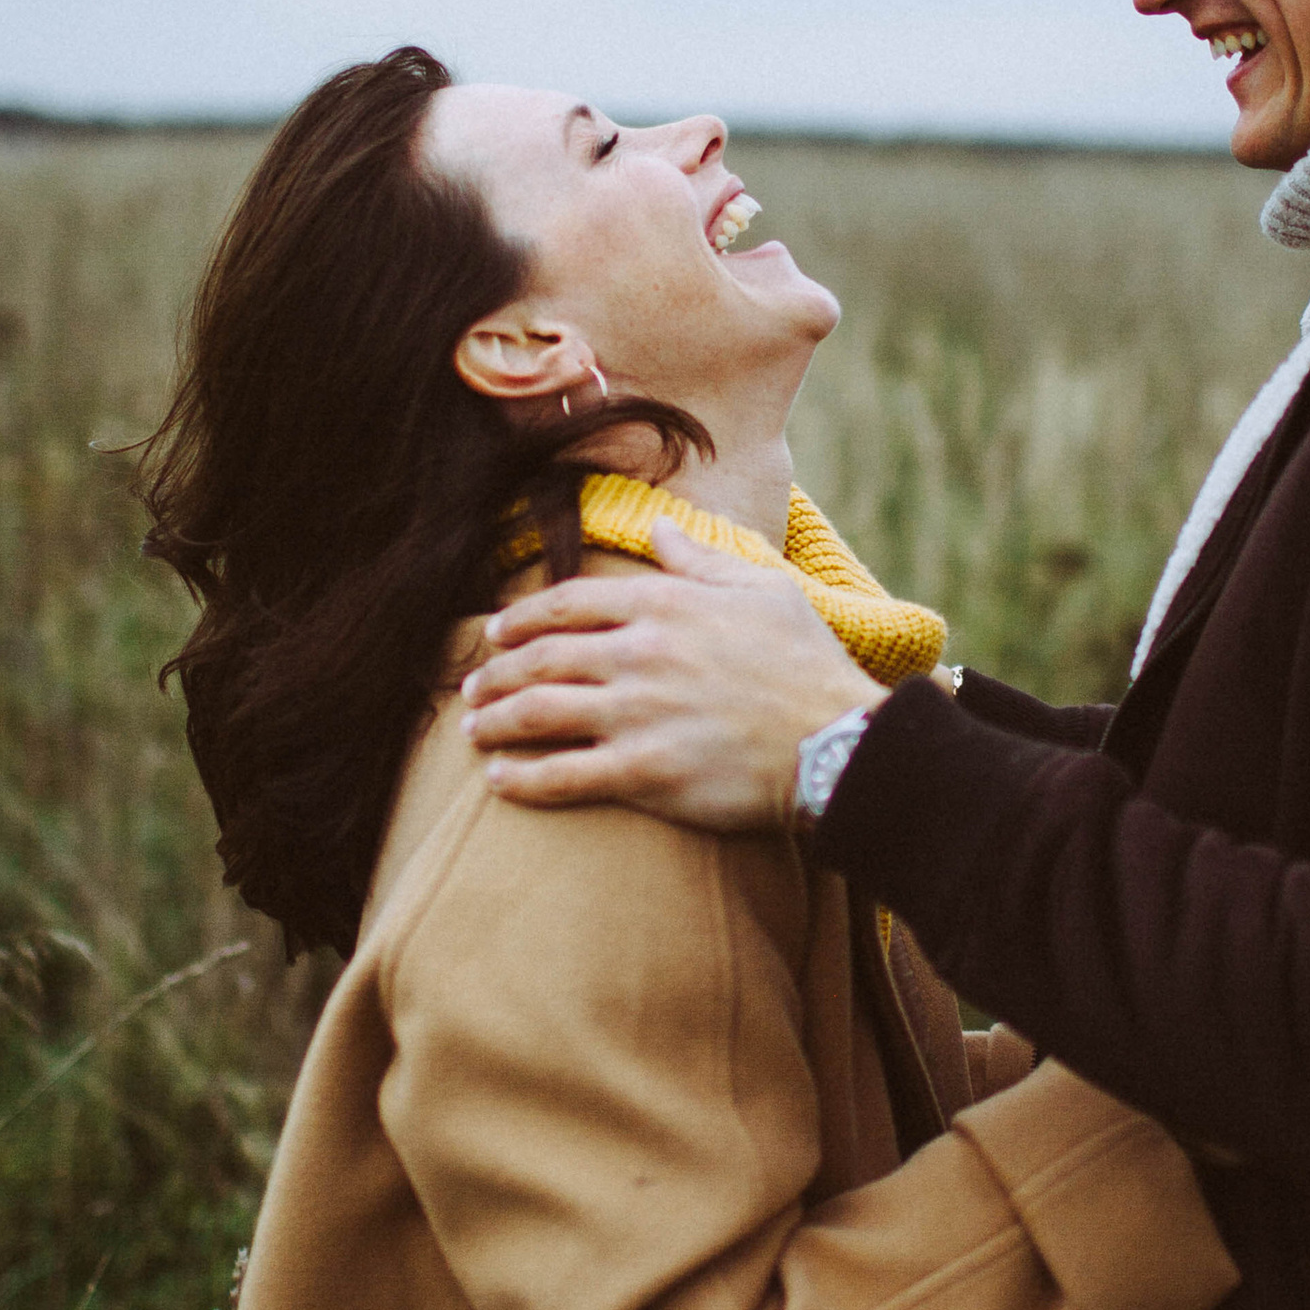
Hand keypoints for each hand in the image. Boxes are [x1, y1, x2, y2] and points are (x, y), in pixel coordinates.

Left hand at [461, 518, 877, 826]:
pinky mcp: (643, 772)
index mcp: (665, 605)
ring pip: (537, 712)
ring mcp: (637, 713)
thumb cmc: (808, 667)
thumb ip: (701, 561)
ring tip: (474, 730)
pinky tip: (498, 782)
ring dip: (494, 721)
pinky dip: (521, 779)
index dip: (522, 619)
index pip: (568, 602)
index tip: (496, 632)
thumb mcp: (764, 592)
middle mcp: (640, 654)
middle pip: (540, 657)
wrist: (838, 745)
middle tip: (471, 687)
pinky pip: (561, 775)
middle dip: (494, 672)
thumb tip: (660, 527)